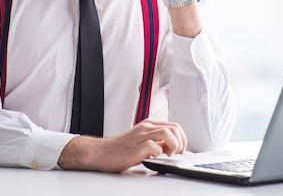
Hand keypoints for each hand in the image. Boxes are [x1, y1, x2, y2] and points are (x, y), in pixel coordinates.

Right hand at [57, 119, 187, 172]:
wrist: (101, 153)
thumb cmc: (119, 149)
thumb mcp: (141, 140)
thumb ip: (155, 140)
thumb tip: (170, 147)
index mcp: (148, 125)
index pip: (174, 125)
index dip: (182, 137)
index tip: (180, 148)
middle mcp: (146, 127)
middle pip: (174, 127)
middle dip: (181, 141)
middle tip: (176, 153)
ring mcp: (141, 136)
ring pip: (167, 133)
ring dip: (173, 145)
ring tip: (168, 154)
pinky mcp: (136, 147)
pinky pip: (154, 146)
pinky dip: (158, 153)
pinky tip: (153, 157)